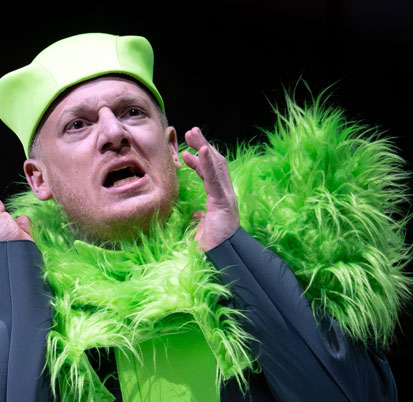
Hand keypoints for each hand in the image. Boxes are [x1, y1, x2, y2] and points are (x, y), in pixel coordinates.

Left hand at [181, 127, 239, 250]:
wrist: (223, 258)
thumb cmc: (214, 247)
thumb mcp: (203, 229)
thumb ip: (201, 219)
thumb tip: (196, 215)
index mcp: (219, 199)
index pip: (209, 175)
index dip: (199, 162)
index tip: (187, 153)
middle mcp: (225, 194)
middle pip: (214, 164)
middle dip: (203, 146)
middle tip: (190, 132)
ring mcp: (226, 196)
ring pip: (215, 166)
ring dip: (204, 147)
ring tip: (193, 133)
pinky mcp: (223, 201)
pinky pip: (214, 178)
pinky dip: (208, 163)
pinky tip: (201, 149)